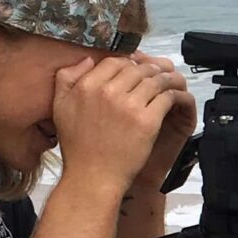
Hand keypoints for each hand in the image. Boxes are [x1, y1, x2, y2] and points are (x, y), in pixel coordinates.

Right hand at [54, 53, 182, 192]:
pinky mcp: (147, 121)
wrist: (93, 178)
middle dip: (151, 68)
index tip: (138, 67)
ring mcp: (129, 106)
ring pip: (155, 80)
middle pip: (138, 68)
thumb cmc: (78, 147)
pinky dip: (175, 95)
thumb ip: (67, 78)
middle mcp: (108, 91)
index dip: (129, 62)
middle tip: (161, 72)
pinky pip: (167, 98)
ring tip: (173, 82)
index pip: (115, 61)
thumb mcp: (60, 107)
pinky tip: (177, 98)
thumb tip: (87, 59)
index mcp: (87, 86)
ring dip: (167, 79)